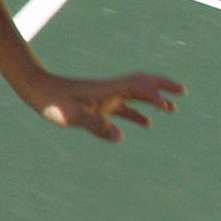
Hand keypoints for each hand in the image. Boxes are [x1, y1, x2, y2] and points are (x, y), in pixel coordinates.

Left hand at [28, 70, 183, 142]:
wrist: (37, 90)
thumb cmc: (52, 102)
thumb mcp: (73, 115)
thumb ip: (96, 125)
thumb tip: (120, 136)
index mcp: (107, 90)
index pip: (137, 88)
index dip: (154, 96)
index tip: (166, 106)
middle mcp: (110, 90)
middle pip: (142, 84)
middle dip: (163, 86)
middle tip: (183, 92)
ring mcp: (105, 96)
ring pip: (135, 96)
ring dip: (153, 100)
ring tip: (171, 108)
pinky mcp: (98, 103)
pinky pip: (123, 107)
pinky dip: (137, 113)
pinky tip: (145, 124)